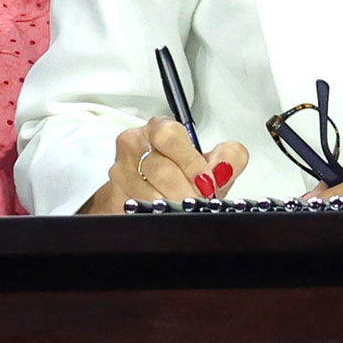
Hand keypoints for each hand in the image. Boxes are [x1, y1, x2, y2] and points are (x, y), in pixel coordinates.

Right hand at [76, 118, 247, 212]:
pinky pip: (135, 206)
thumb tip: (227, 165)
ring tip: (185, 210)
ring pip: (146, 190)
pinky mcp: (113, 194)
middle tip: (198, 201)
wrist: (152, 193)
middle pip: (159, 167)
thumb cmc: (181, 175)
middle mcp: (136, 144)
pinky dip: (154, 213)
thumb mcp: (210, 164)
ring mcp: (121, 169)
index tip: (206, 183)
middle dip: (184, 190)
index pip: (170, 136)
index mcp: (161, 129)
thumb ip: (229, 159)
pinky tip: (165, 214)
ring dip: (170, 204)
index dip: (191, 163)